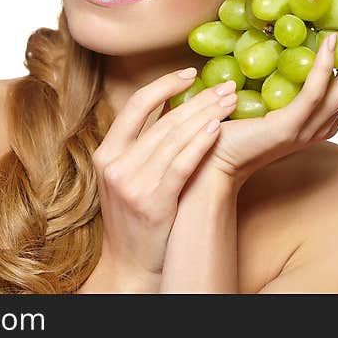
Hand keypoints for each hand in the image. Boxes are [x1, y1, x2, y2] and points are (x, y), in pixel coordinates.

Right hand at [91, 69, 238, 289]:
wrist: (132, 265)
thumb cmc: (136, 217)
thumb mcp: (126, 176)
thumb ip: (141, 144)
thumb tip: (166, 102)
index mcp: (106, 153)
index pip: (135, 105)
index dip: (164, 84)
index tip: (190, 72)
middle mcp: (115, 165)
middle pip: (162, 119)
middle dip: (198, 98)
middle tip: (226, 84)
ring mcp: (132, 184)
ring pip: (174, 137)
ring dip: (207, 114)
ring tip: (230, 101)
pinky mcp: (154, 202)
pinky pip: (181, 164)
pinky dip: (200, 143)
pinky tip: (218, 128)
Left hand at [202, 10, 337, 182]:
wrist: (217, 161)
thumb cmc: (237, 128)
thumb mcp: (269, 98)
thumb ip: (284, 78)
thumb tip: (283, 38)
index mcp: (324, 119)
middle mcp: (325, 124)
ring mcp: (311, 127)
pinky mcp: (291, 126)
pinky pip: (315, 91)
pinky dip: (326, 64)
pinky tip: (331, 39)